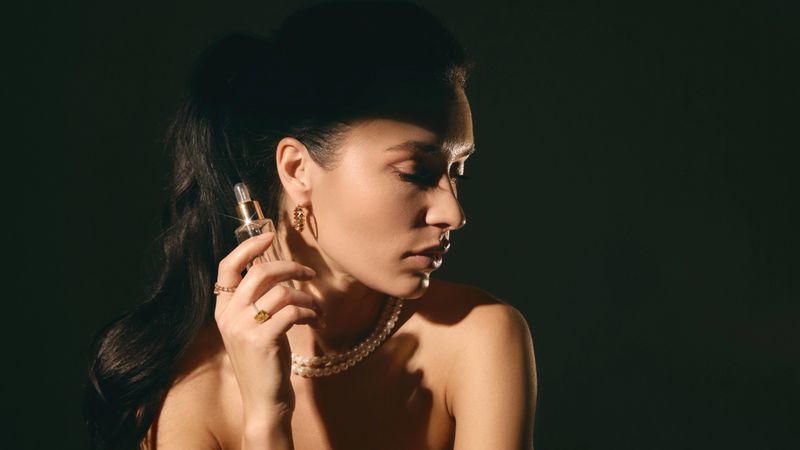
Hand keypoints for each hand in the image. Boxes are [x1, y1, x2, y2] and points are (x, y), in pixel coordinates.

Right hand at [214, 231, 319, 421]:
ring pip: (281, 292)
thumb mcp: (252, 329)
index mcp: (223, 310)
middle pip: (260, 273)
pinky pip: (292, 311)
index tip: (269, 236)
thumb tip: (274, 269)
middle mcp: (228, 317)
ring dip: (305, 297)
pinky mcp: (262, 341)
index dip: (248, 247)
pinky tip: (314, 320)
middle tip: (308, 273)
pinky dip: (309, 312)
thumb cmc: (264, 363)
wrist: (263, 402)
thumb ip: (256, 301)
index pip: (227, 267)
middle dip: (289, 267)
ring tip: (314, 308)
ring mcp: (243, 329)